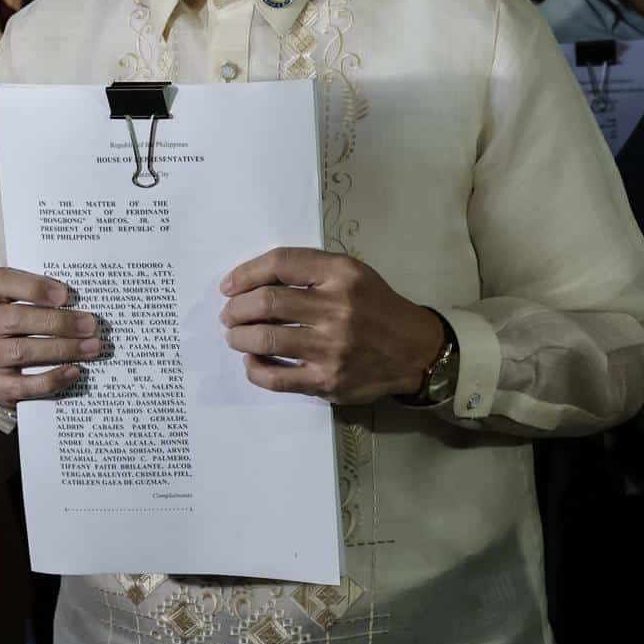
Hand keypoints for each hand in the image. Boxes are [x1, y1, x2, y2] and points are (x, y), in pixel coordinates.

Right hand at [0, 268, 103, 406]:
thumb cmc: (19, 321)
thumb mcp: (23, 300)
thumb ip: (44, 295)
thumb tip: (83, 301)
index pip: (1, 281)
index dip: (34, 287)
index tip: (65, 295)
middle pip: (15, 319)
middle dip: (58, 322)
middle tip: (89, 325)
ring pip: (21, 351)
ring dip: (61, 349)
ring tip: (90, 347)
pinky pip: (22, 385)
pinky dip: (51, 379)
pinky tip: (73, 372)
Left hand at [219, 248, 444, 404]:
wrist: (414, 350)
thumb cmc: (375, 308)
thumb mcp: (352, 273)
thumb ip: (309, 271)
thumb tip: (252, 282)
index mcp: (342, 274)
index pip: (280, 263)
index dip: (246, 273)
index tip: (229, 285)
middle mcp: (337, 308)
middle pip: (266, 301)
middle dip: (236, 308)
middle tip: (229, 314)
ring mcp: (332, 347)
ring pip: (265, 339)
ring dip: (239, 337)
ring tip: (235, 336)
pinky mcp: (327, 380)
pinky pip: (276, 377)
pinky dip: (254, 369)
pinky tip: (252, 361)